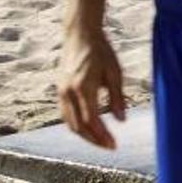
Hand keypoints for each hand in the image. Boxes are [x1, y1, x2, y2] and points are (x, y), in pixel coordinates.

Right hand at [57, 26, 125, 148]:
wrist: (79, 35)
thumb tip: (121, 120)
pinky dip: (77, 125)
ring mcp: (61, 92)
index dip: (102, 136)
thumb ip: (117, 97)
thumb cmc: (101, 51)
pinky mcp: (60, 91)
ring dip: (85, 136)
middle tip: (110, 147)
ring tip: (102, 141)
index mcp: (83, 87)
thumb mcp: (115, 72)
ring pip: (70, 123)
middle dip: (94, 140)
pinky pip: (66, 115)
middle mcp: (69, 92)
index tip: (114, 145)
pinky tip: (90, 129)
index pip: (91, 120)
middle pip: (78, 126)